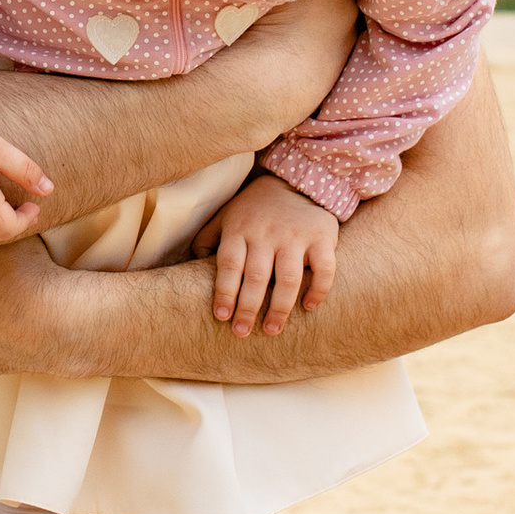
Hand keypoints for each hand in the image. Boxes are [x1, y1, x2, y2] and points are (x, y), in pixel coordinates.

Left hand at [199, 171, 338, 336]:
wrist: (296, 181)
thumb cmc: (254, 209)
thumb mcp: (226, 217)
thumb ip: (208, 240)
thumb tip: (191, 268)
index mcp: (240, 229)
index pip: (229, 264)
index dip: (224, 292)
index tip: (222, 316)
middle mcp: (266, 233)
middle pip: (255, 276)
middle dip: (247, 308)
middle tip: (242, 332)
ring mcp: (295, 235)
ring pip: (287, 278)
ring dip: (279, 308)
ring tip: (272, 330)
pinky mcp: (322, 237)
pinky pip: (323, 268)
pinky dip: (318, 290)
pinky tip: (309, 307)